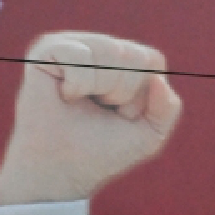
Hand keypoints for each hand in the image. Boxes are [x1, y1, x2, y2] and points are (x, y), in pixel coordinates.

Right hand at [0, 32, 182, 205]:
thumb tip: (159, 79)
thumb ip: (168, 108)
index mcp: (126, 60)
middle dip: (122, 93)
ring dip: (100, 89)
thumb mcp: (150, 134)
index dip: (141, 95)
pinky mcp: (46, 49)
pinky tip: (64, 95)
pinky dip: (77, 85)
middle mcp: (100, 46)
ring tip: (81, 103)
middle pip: (133, 56)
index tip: (120, 113)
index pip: (152, 60)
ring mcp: (73, 44)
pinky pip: (79, 57)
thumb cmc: (102, 150)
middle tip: (98, 110)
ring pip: (110, 53)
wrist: (61, 169)